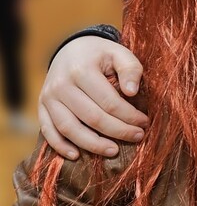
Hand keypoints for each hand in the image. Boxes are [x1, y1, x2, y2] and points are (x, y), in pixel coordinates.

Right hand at [38, 37, 147, 158]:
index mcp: (81, 70)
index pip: (109, 102)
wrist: (70, 49)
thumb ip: (130, 68)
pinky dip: (60, 146)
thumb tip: (133, 91)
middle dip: (118, 131)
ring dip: (92, 144)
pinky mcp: (42, 107)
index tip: (145, 123)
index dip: (129, 116)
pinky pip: (48, 131)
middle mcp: (61, 84)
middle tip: (137, 137)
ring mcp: (48, 97)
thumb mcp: (118, 53)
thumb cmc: (100, 54)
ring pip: (69, 128)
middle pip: (92, 118)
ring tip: (114, 151)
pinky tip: (76, 156)